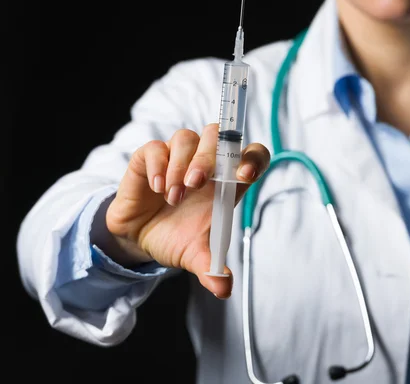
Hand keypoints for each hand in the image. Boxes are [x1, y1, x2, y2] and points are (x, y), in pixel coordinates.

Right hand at [105, 124, 269, 298]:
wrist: (139, 239)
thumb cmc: (176, 238)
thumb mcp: (195, 255)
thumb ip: (211, 267)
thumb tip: (223, 288)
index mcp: (227, 181)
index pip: (251, 155)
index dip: (254, 158)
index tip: (245, 175)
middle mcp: (205, 163)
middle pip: (218, 137)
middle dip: (208, 158)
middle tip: (195, 185)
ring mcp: (178, 156)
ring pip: (187, 138)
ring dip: (181, 165)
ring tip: (173, 198)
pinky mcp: (149, 158)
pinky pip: (156, 147)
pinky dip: (157, 165)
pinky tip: (157, 187)